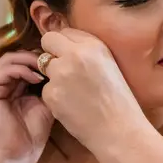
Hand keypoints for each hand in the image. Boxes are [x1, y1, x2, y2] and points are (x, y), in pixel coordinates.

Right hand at [0, 51, 53, 162]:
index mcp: (12, 82)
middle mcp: (0, 81)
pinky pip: (4, 71)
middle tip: (53, 60)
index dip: (41, 56)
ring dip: (30, 60)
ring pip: (9, 59)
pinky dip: (22, 70)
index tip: (59, 60)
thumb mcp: (46, 102)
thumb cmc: (32, 131)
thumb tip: (60, 65)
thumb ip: (49, 83)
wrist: (19, 153)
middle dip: (36, 56)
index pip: (23, 59)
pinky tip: (37, 78)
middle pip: (16, 55)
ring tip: (46, 67)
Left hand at [40, 29, 143, 149]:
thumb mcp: (108, 64)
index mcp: (93, 45)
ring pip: (44, 66)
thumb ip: (86, 51)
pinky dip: (55, 97)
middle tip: (63, 71)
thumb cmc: (118, 100)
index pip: (65, 32)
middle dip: (51, 53)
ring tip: (73, 93)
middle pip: (47, 41)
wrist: (119, 131)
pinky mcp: (52, 93)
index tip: (72, 58)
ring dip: (54, 77)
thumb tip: (64, 45)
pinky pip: (46, 89)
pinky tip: (71, 107)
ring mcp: (61, 74)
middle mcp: (75, 54)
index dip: (65, 45)